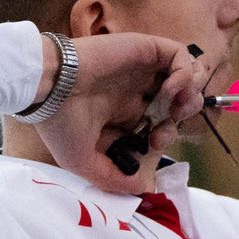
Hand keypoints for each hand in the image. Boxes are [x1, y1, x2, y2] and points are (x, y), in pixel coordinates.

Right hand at [32, 33, 205, 191]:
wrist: (47, 88)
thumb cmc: (59, 123)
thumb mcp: (84, 162)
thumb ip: (114, 178)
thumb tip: (144, 188)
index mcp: (123, 112)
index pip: (161, 120)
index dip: (168, 133)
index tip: (155, 142)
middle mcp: (135, 89)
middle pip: (178, 98)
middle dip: (184, 115)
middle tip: (171, 123)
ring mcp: (141, 69)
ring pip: (186, 74)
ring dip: (191, 92)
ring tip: (178, 105)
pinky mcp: (144, 49)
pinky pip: (180, 55)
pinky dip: (185, 72)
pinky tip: (172, 89)